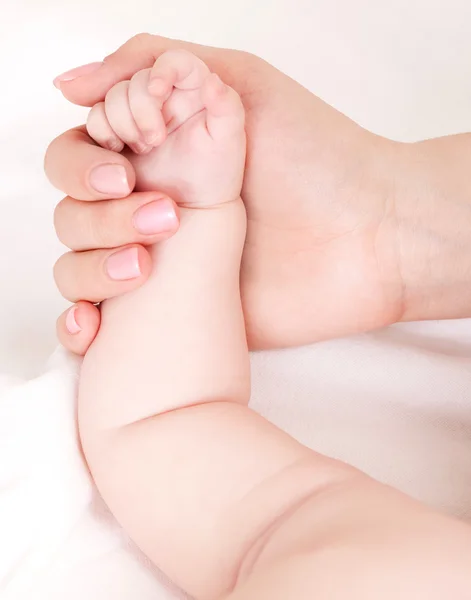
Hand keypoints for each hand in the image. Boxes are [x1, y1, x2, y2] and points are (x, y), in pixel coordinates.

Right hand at [47, 34, 470, 353]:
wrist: (367, 236)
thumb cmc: (314, 155)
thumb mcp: (239, 81)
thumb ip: (155, 63)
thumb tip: (70, 85)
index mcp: (161, 157)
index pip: (78, 156)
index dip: (83, 162)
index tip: (129, 165)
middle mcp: (152, 208)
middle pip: (72, 211)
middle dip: (94, 214)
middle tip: (161, 215)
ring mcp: (162, 266)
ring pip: (76, 266)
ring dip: (90, 266)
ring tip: (145, 267)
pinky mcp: (174, 315)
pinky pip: (100, 323)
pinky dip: (79, 324)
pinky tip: (96, 324)